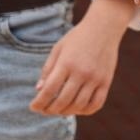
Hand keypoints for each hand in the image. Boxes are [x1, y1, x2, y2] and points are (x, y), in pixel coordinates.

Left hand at [30, 0, 130, 116]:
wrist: (104, 27)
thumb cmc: (77, 37)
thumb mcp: (58, 49)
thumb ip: (48, 69)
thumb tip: (39, 90)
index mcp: (66, 63)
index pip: (49, 90)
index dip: (39, 102)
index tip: (33, 107)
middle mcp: (81, 72)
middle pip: (63, 100)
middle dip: (50, 110)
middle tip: (44, 110)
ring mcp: (95, 78)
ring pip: (79, 105)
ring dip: (66, 112)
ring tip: (59, 110)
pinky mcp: (106, 81)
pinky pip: (96, 104)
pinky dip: (85, 111)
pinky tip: (77, 108)